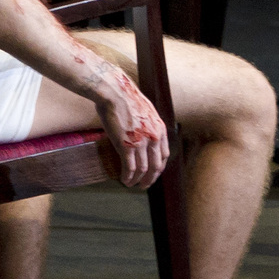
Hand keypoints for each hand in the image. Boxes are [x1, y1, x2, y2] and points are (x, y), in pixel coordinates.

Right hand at [93, 71, 170, 189]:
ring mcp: (141, 142)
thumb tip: (144, 132)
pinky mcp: (126, 145)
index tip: (152, 173)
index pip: (164, 155)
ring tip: (131, 185)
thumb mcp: (146, 111)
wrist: (115, 92)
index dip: (158, 168)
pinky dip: (128, 177)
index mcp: (160, 129)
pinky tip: (124, 181)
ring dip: (138, 181)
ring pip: (143, 170)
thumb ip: (148, 124)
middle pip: (156, 166)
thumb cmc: (126, 99)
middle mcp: (154, 137)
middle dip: (150, 179)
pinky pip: (130, 168)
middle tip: (144, 185)